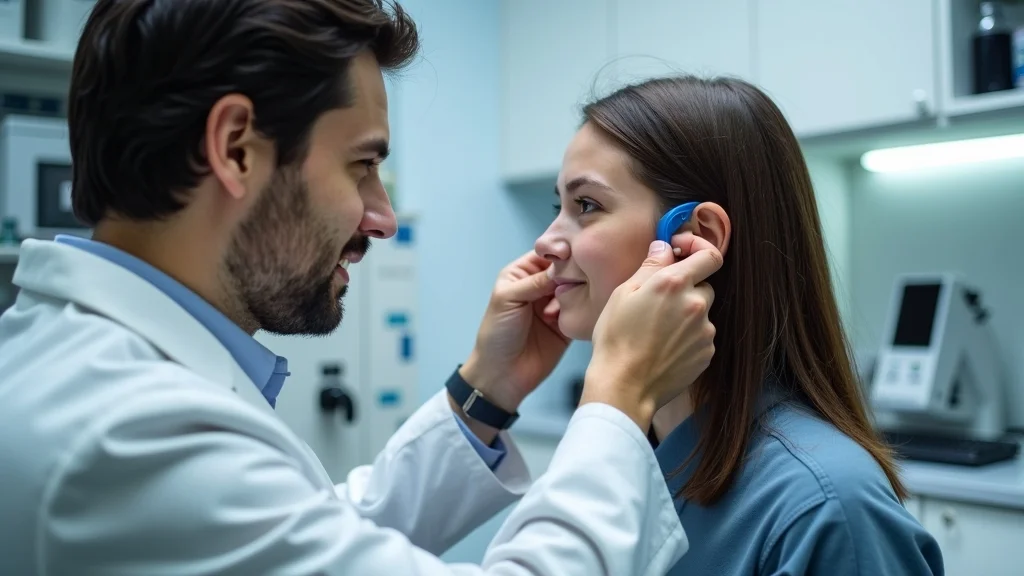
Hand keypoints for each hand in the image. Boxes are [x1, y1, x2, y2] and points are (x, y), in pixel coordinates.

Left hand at [460, 251, 569, 413]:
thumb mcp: (509, 299)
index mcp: (522, 275)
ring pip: (576, 289)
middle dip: (573, 274)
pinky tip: (581, 311)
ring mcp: (555, 306)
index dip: (561, 253)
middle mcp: (539, 287)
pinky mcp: (567, 324)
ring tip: (569, 303)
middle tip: (578, 279)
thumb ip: (535, 281)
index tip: (577, 253)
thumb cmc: (496, 334)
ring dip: (577, 293)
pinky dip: (584, 309)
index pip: (547, 255)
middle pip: (565, 271)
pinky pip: (582, 311)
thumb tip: (563, 267)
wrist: (502, 375)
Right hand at [582, 234, 722, 430]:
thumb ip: (650, 266)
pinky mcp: (707, 353)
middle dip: (686, 289)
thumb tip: (665, 247)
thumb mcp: (623, 294)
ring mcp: (705, 331)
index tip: (684, 253)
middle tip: (659, 302)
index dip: (699, 249)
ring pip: (701, 313)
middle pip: (704, 286)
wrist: (624, 387)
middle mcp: (696, 305)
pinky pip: (701, 336)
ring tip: (658, 331)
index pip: (709, 255)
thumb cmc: (616, 339)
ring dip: (686, 315)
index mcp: (675, 284)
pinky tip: (664, 347)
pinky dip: (687, 337)